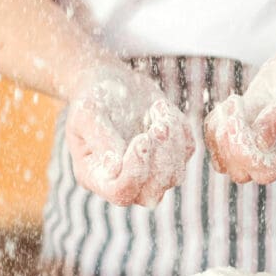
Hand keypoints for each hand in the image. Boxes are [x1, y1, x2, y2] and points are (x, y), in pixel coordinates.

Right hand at [65, 63, 194, 206]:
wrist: (110, 81)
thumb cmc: (93, 98)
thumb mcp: (88, 114)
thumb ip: (100, 140)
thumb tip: (115, 168)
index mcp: (96, 176)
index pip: (120, 192)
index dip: (135, 172)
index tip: (142, 139)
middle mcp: (124, 181)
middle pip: (151, 194)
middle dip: (160, 162)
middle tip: (158, 126)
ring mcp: (150, 172)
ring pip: (174, 176)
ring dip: (173, 143)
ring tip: (158, 108)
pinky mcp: (171, 155)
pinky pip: (187, 152)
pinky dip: (180, 129)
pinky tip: (160, 107)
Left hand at [204, 39, 275, 184]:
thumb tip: (259, 142)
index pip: (264, 170)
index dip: (244, 152)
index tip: (240, 118)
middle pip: (243, 171)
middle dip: (229, 145)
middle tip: (234, 109)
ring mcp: (264, 142)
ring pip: (228, 161)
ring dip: (219, 137)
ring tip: (232, 104)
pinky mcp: (250, 128)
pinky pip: (222, 142)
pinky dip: (217, 126)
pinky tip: (231, 103)